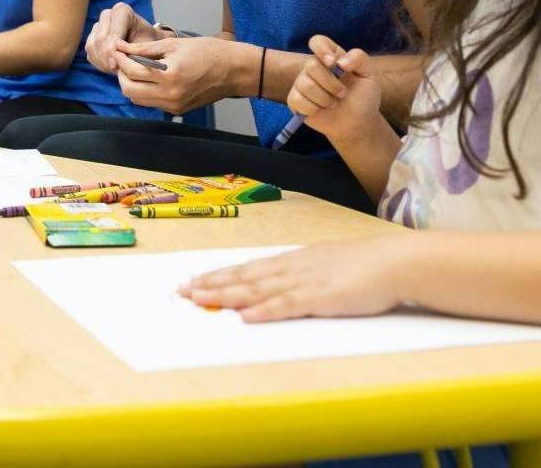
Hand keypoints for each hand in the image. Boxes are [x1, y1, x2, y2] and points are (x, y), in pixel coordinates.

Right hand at [85, 3, 156, 73]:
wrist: (147, 46)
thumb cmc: (150, 44)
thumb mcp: (147, 47)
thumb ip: (133, 52)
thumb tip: (116, 62)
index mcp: (122, 10)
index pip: (113, 33)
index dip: (113, 51)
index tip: (117, 66)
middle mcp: (107, 14)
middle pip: (100, 40)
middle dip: (107, 58)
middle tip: (115, 71)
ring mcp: (98, 26)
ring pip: (92, 46)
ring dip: (102, 62)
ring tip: (115, 70)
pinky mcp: (92, 38)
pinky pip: (90, 52)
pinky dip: (99, 62)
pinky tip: (111, 67)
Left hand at [113, 35, 231, 113]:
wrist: (234, 71)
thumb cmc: (208, 52)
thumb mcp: (175, 43)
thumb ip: (145, 48)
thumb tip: (122, 47)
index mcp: (170, 75)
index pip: (132, 71)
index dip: (121, 59)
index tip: (118, 49)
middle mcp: (170, 95)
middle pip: (129, 90)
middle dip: (122, 74)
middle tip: (124, 60)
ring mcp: (173, 106)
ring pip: (138, 100)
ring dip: (131, 84)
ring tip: (135, 68)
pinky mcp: (177, 110)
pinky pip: (151, 103)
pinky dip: (145, 91)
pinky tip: (149, 78)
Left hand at [179, 234, 414, 321]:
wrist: (393, 260)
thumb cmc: (365, 265)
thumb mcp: (327, 265)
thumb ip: (303, 274)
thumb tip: (281, 284)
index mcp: (295, 260)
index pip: (249, 268)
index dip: (221, 275)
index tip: (196, 280)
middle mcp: (293, 267)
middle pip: (246, 276)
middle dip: (213, 284)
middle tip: (183, 291)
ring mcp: (306, 281)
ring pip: (258, 289)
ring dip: (228, 295)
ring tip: (201, 300)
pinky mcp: (321, 297)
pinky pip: (287, 305)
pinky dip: (265, 311)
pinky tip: (246, 316)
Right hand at [287, 35, 381, 145]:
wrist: (358, 122)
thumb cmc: (364, 97)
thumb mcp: (370, 74)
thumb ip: (359, 58)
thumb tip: (340, 61)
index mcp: (331, 56)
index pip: (317, 42)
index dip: (321, 49)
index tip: (332, 63)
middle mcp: (314, 67)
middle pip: (311, 65)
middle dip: (330, 83)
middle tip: (343, 94)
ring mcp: (303, 83)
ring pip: (305, 85)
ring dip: (325, 98)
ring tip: (334, 104)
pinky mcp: (296, 100)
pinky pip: (296, 100)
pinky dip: (313, 108)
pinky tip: (321, 110)